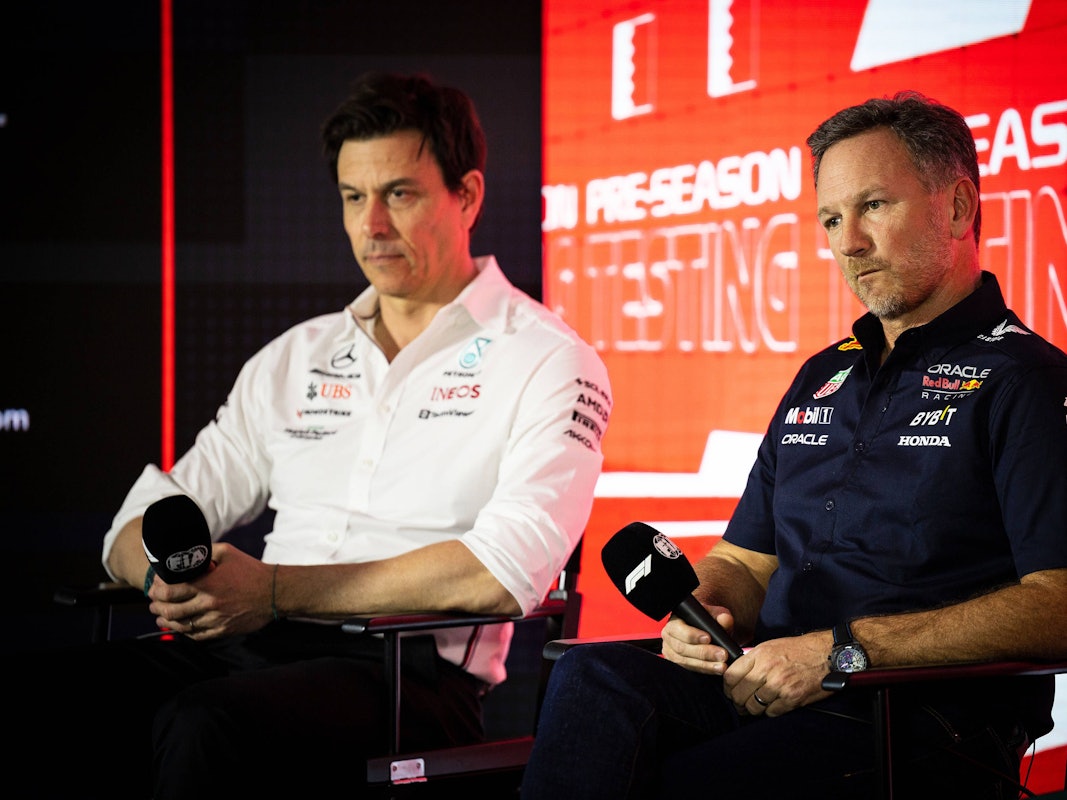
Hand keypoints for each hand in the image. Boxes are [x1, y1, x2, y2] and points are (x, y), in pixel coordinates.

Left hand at [147, 543, 274, 638]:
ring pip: (181, 626)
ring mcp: (215, 620)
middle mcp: (208, 604)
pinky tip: (180, 628)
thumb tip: (186, 552)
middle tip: (152, 604)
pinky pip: (197, 636)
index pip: (170, 592)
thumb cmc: (251, 570)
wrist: (275, 592)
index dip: (156, 591)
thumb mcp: (228, 553)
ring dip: (166, 622)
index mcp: (207, 584)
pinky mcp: (223, 631)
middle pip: (171, 611)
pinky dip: (184, 633)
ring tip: (160, 618)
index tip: (153, 589)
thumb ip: (204, 551)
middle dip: (157, 608)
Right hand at [660, 607, 737, 675]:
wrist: (707, 634)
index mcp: (674, 621)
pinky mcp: (677, 663)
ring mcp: (670, 652)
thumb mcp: (716, 615)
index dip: (692, 635)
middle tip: (721, 655)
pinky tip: (715, 670)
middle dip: (703, 653)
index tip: (708, 638)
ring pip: (684, 661)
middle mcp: (669, 636)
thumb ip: (721, 616)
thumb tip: (724, 620)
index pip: (679, 629)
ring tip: (721, 666)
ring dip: (704, 665)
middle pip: (682, 648)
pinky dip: (703, 670)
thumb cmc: (708, 622)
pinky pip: (688, 669)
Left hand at [721, 630, 834, 716]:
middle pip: (739, 695)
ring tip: (757, 705)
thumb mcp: (770, 646)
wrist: (826, 654)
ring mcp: (779, 686)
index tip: (730, 691)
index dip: (727, 688)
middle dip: (737, 702)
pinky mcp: (792, 698)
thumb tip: (737, 673)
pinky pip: (771, 712)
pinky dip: (770, 711)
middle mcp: (766, 670)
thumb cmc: (798, 650)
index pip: (730, 676)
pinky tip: (774, 705)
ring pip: (753, 707)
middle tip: (741, 703)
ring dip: (753, 708)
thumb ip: (752, 660)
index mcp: (759, 655)